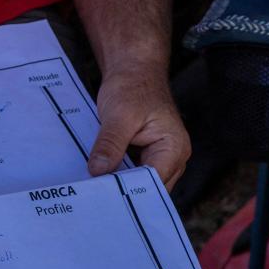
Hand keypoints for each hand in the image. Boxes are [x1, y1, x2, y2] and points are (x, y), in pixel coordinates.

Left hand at [88, 69, 190, 187]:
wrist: (134, 72)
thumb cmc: (133, 87)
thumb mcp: (119, 115)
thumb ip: (110, 144)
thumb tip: (98, 171)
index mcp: (174, 148)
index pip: (153, 183)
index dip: (129, 191)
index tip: (102, 195)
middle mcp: (173, 158)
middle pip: (149, 189)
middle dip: (124, 192)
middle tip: (94, 196)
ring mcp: (161, 160)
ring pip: (140, 185)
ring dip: (119, 185)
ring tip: (95, 190)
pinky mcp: (147, 159)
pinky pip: (133, 175)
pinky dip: (118, 176)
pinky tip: (100, 179)